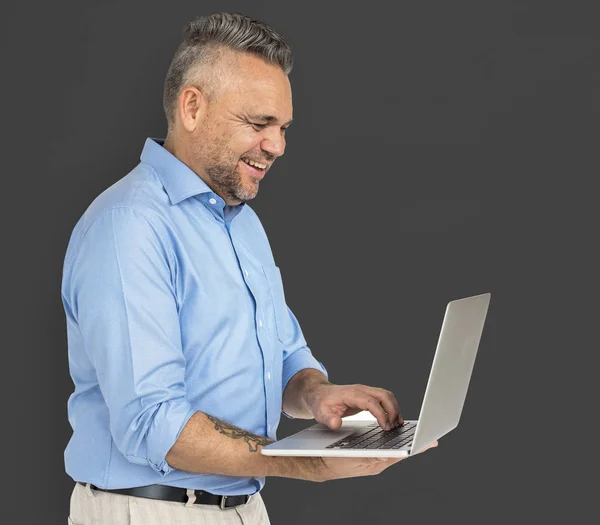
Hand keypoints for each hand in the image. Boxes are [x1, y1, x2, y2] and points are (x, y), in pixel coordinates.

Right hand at [304, 441, 437, 481]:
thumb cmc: (332, 459)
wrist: (319, 464)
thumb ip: (371, 454)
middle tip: (432, 440)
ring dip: (406, 443)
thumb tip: (390, 454)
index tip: (430, 443)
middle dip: (415, 445)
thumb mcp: (349, 453)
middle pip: (400, 452)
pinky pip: (387, 451)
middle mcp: (377, 463)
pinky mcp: (370, 459)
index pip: (399, 454)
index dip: (415, 448)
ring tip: (421, 438)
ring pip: (394, 451)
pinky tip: (399, 437)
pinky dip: (395, 444)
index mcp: (374, 462)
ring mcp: (374, 461)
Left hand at [305, 383, 402, 429]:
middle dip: (393, 411)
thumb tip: (336, 423)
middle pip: (384, 396)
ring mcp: (365, 392)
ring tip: (397, 424)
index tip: (386, 427)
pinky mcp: (367, 396)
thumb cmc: (321, 402)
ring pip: (386, 396)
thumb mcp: (321, 413)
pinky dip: (391, 407)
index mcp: (352, 394)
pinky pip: (383, 399)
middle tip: (394, 427)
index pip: (372, 402)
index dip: (381, 414)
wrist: (319, 393)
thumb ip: (329, 419)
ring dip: (394, 409)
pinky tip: (393, 419)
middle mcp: (361, 390)